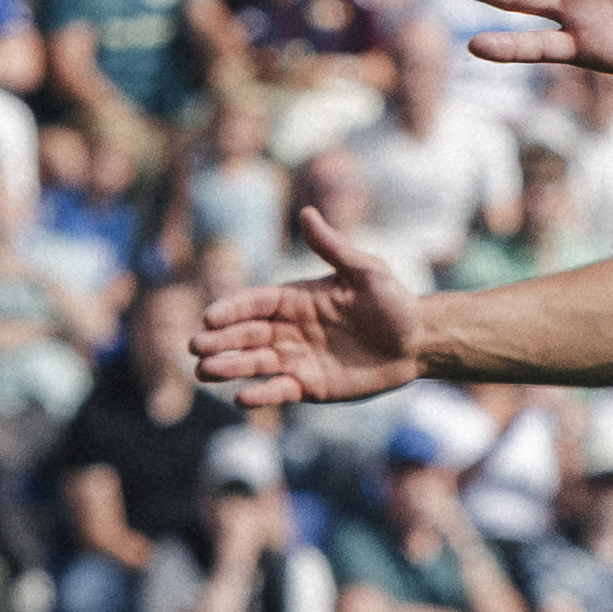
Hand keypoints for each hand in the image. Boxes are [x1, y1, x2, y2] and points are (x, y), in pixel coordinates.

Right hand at [197, 214, 429, 415]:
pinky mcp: (308, 385)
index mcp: (294, 299)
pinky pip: (279, 390)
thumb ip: (333, 248)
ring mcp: (296, 358)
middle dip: (220, 341)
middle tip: (195, 347)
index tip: (210, 317)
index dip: (232, 310)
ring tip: (206, 372)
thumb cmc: (392, 301)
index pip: (254, 303)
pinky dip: (261, 395)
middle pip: (246, 335)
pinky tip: (242, 399)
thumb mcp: (365, 271)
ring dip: (229, 368)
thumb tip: (306, 212)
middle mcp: (288, 329)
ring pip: (254, 363)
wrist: (418, 341)